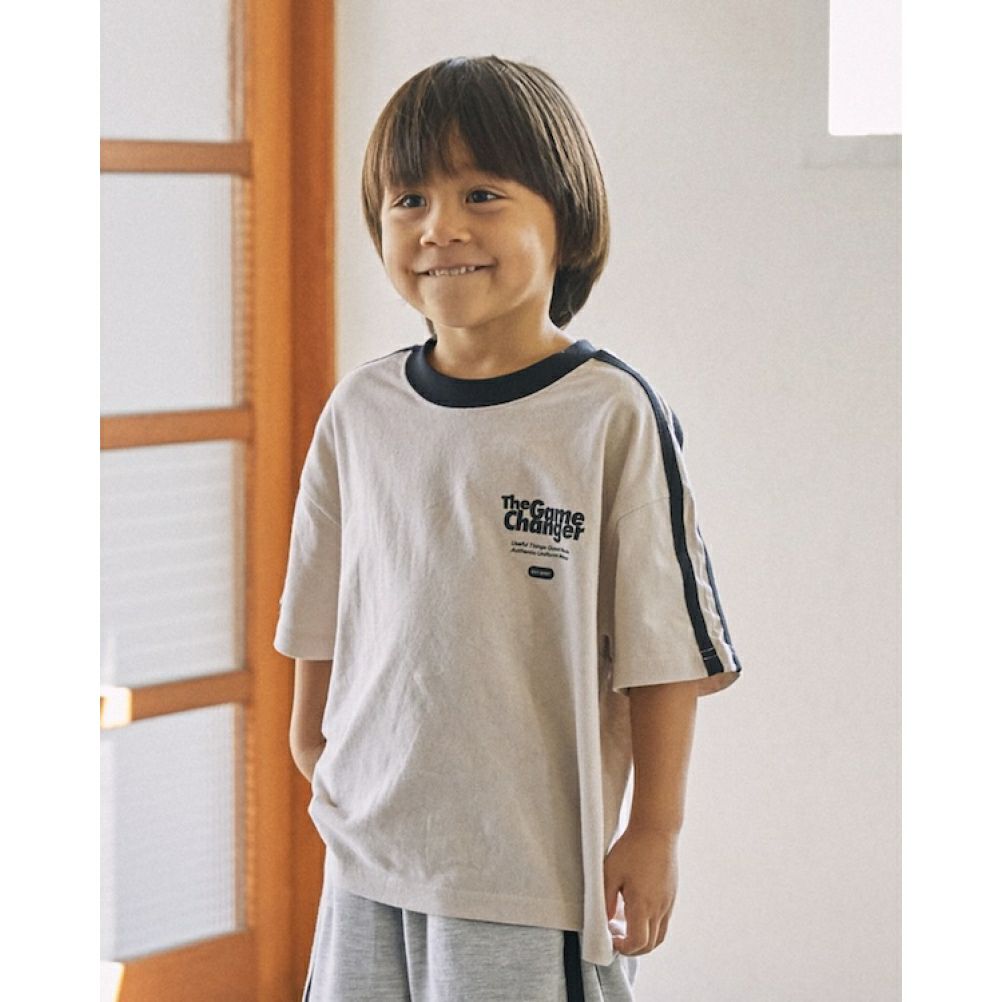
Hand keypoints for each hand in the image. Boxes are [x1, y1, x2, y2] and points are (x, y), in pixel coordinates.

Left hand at [603, 827, 678, 955]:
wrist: (656, 830)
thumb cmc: (631, 848)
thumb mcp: (610, 873)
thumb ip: (605, 901)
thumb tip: (604, 922)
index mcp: (643, 904)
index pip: (638, 943)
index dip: (624, 948)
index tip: (612, 940)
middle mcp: (659, 908)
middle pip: (650, 945)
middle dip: (632, 949)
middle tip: (616, 937)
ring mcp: (668, 902)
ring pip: (659, 935)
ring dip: (644, 939)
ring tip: (625, 925)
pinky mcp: (671, 895)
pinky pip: (663, 921)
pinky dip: (651, 926)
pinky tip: (636, 910)